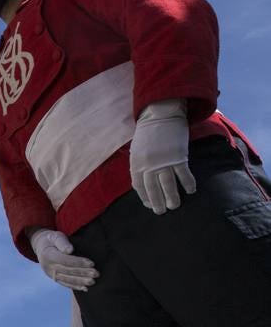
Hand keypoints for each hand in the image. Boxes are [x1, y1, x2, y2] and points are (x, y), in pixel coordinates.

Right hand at [29, 228, 96, 290]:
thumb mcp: (55, 236)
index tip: (91, 263)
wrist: (41, 246)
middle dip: (83, 273)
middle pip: (68, 271)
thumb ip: (62, 242)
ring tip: (92, 282)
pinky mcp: (54, 278)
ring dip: (80, 281)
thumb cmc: (51, 240)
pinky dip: (75, 287)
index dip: (78, 262)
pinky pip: (65, 284)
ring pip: (67, 279)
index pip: (65, 260)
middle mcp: (49, 267)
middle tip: (96, 274)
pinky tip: (84, 289)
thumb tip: (70, 250)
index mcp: (48, 255)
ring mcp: (51, 274)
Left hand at [130, 99, 195, 213]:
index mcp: (136, 164)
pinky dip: (187, 183)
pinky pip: (183, 174)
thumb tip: (142, 179)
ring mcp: (163, 162)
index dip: (145, 197)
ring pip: (168, 184)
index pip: (139, 186)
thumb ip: (139, 164)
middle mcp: (148, 165)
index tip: (149, 205)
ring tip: (174, 206)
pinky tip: (190, 191)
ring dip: (172, 197)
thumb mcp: (137, 150)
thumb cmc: (148, 132)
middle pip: (153, 188)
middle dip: (157, 202)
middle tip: (161, 212)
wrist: (160, 115)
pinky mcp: (178, 157)